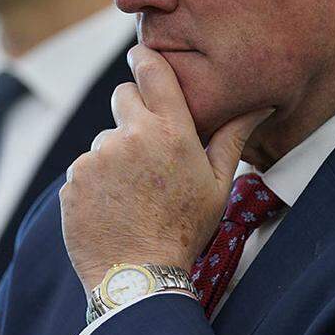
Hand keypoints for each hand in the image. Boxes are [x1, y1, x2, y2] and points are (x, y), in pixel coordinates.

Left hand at [60, 44, 272, 291]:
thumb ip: (233, 137)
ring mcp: (97, 157)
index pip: (151, 70)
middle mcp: (130, 137)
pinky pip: (85, 168)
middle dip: (133, 112)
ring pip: (104, 138)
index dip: (144, 59)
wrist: (140, 277)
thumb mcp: (218, 184)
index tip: (141, 58)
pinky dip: (96, 182)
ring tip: (132, 193)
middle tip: (147, 148)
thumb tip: (261, 105)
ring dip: (115, 155)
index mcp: (170, 132)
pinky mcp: (73, 180)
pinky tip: (113, 207)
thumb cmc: (186, 230)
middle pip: (123, 96)